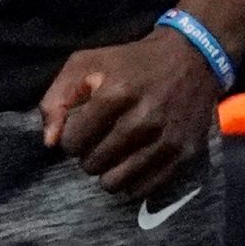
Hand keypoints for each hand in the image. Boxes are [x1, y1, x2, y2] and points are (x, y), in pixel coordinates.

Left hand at [39, 30, 221, 199]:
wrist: (194, 56)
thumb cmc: (133, 62)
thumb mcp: (86, 64)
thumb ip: (56, 99)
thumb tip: (50, 142)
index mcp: (117, 94)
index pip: (72, 143)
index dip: (73, 137)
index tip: (85, 127)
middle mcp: (144, 119)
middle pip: (92, 164)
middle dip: (91, 154)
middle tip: (104, 138)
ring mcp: (168, 138)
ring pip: (116, 182)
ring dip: (110, 171)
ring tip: (117, 153)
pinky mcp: (186, 152)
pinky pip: (144, 188)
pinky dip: (134, 181)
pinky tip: (135, 161)